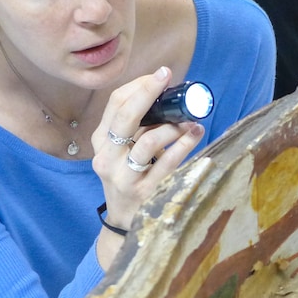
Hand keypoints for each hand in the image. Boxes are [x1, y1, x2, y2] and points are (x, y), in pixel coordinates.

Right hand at [91, 66, 204, 266]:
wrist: (128, 221)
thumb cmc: (132, 177)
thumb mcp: (125, 151)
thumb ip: (139, 126)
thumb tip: (168, 94)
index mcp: (101, 142)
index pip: (115, 104)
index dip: (139, 86)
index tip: (161, 75)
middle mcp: (107, 158)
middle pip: (125, 117)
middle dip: (149, 92)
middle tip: (169, 78)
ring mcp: (124, 177)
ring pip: (148, 141)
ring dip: (173, 126)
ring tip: (190, 120)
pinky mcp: (145, 192)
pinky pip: (168, 162)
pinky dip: (185, 144)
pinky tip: (196, 134)